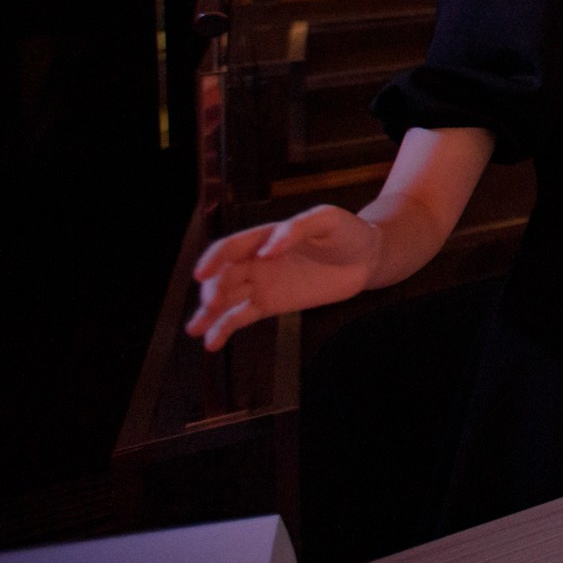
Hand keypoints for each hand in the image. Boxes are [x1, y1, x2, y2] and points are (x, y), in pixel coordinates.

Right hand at [187, 206, 379, 350]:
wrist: (367, 257)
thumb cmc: (347, 231)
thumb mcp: (326, 220)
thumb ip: (296, 230)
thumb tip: (267, 250)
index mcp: (265, 237)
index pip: (231, 247)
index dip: (214, 259)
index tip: (202, 275)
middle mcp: (257, 261)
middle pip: (224, 275)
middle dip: (213, 289)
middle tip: (212, 303)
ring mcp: (262, 284)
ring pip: (227, 299)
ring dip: (208, 313)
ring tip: (195, 329)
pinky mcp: (271, 304)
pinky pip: (242, 316)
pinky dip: (225, 329)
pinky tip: (212, 343)